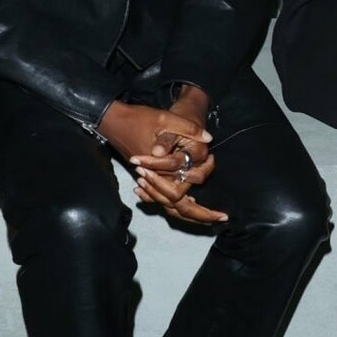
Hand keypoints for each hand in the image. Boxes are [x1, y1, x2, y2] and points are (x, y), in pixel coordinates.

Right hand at [97, 100, 225, 226]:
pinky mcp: (148, 177)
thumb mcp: (164, 118)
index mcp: (161, 168)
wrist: (114, 121)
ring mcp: (149, 180)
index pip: (180, 195)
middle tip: (222, 218)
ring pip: (169, 204)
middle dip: (201, 216)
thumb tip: (208, 138)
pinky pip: (161, 196)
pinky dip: (176, 201)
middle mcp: (155, 178)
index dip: (202, 207)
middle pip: (178, 207)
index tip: (223, 213)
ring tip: (211, 215)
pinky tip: (191, 201)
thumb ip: (187, 128)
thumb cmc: (139, 119)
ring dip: (191, 212)